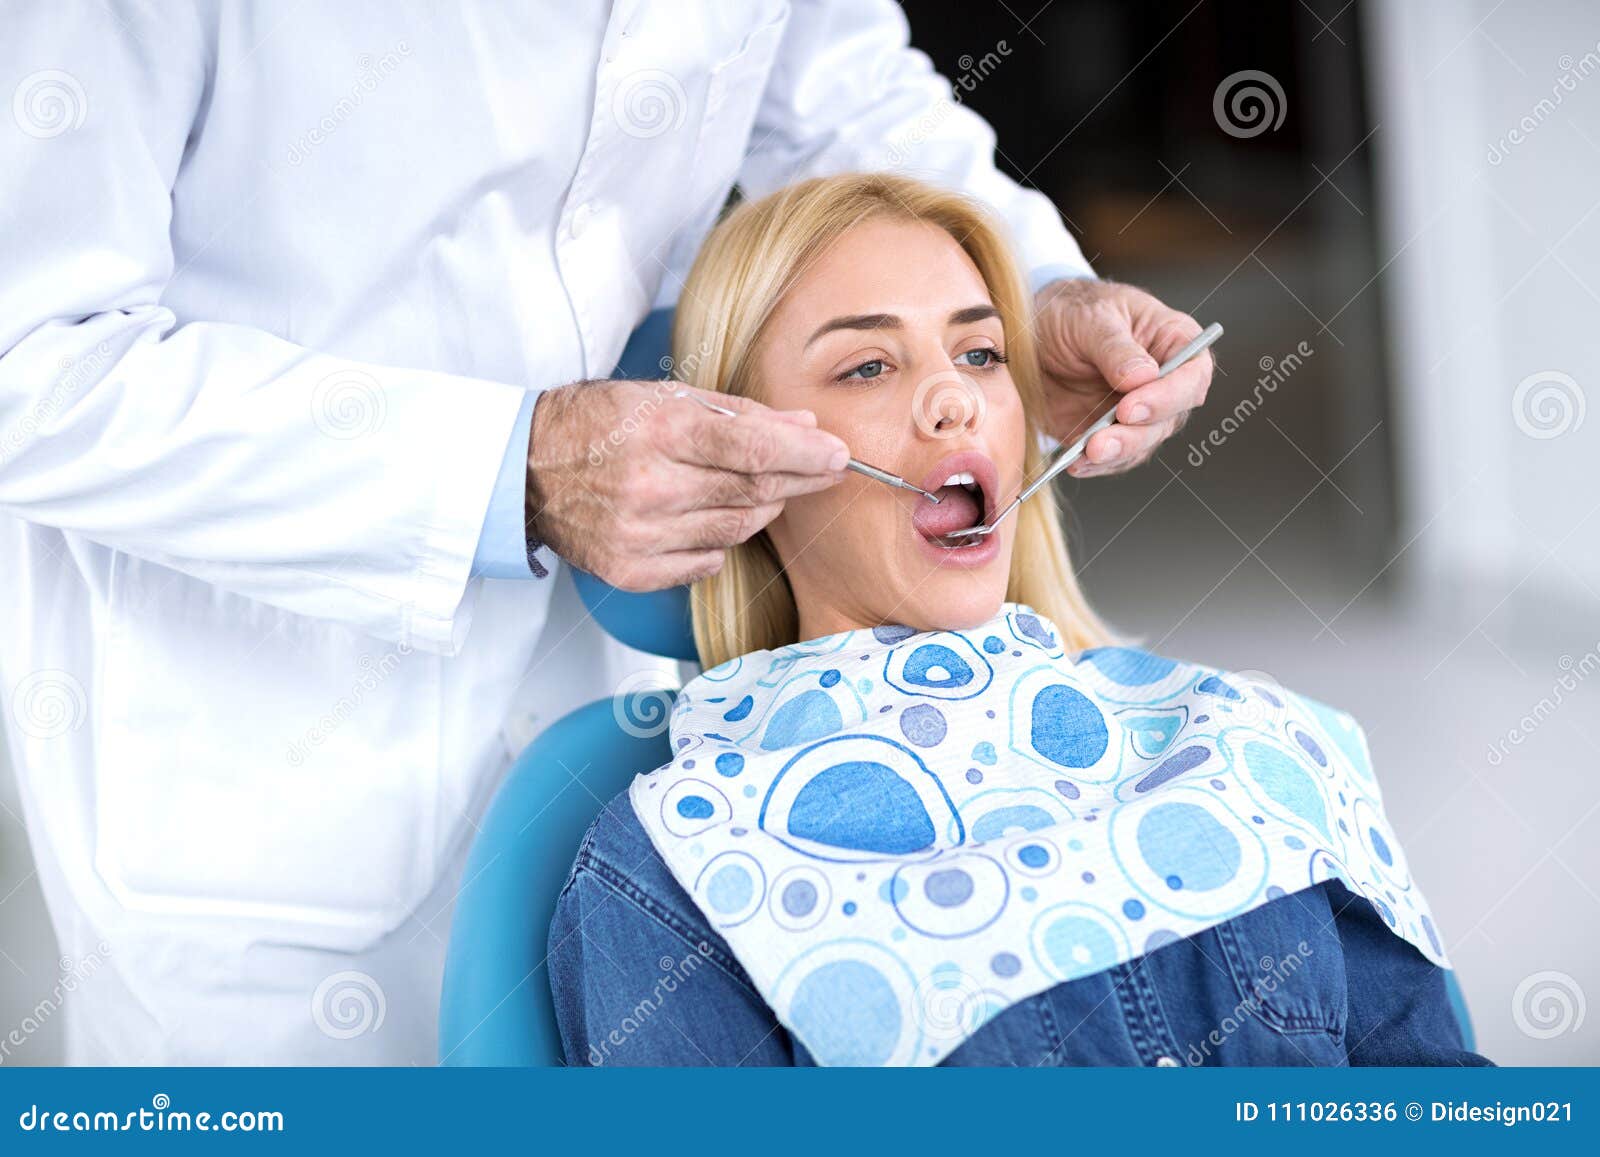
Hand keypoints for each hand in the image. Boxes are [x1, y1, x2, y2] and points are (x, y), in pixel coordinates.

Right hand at [525, 381, 848, 589]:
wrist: (527, 470)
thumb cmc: (601, 424)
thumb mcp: (666, 397)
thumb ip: (739, 414)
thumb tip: (806, 428)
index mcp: (660, 430)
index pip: (755, 448)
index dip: (807, 454)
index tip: (840, 455)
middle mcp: (650, 486)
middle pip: (753, 491)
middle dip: (797, 479)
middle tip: (821, 468)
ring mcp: (639, 534)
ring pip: (736, 530)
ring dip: (759, 508)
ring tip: (760, 486)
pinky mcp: (630, 570)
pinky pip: (705, 563)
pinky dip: (719, 542)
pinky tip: (707, 518)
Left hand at [1032, 279, 1213, 476]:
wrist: (1034, 334)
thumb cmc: (1072, 311)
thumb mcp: (1090, 318)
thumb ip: (1115, 348)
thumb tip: (1144, 377)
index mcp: (1173, 341)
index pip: (1192, 374)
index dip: (1168, 397)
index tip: (1130, 408)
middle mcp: (1163, 381)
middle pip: (1170, 418)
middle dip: (1135, 434)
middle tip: (1100, 443)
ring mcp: (1139, 410)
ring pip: (1142, 443)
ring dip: (1114, 453)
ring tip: (1084, 454)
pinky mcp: (1111, 432)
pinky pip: (1113, 457)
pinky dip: (1095, 463)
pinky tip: (1075, 462)